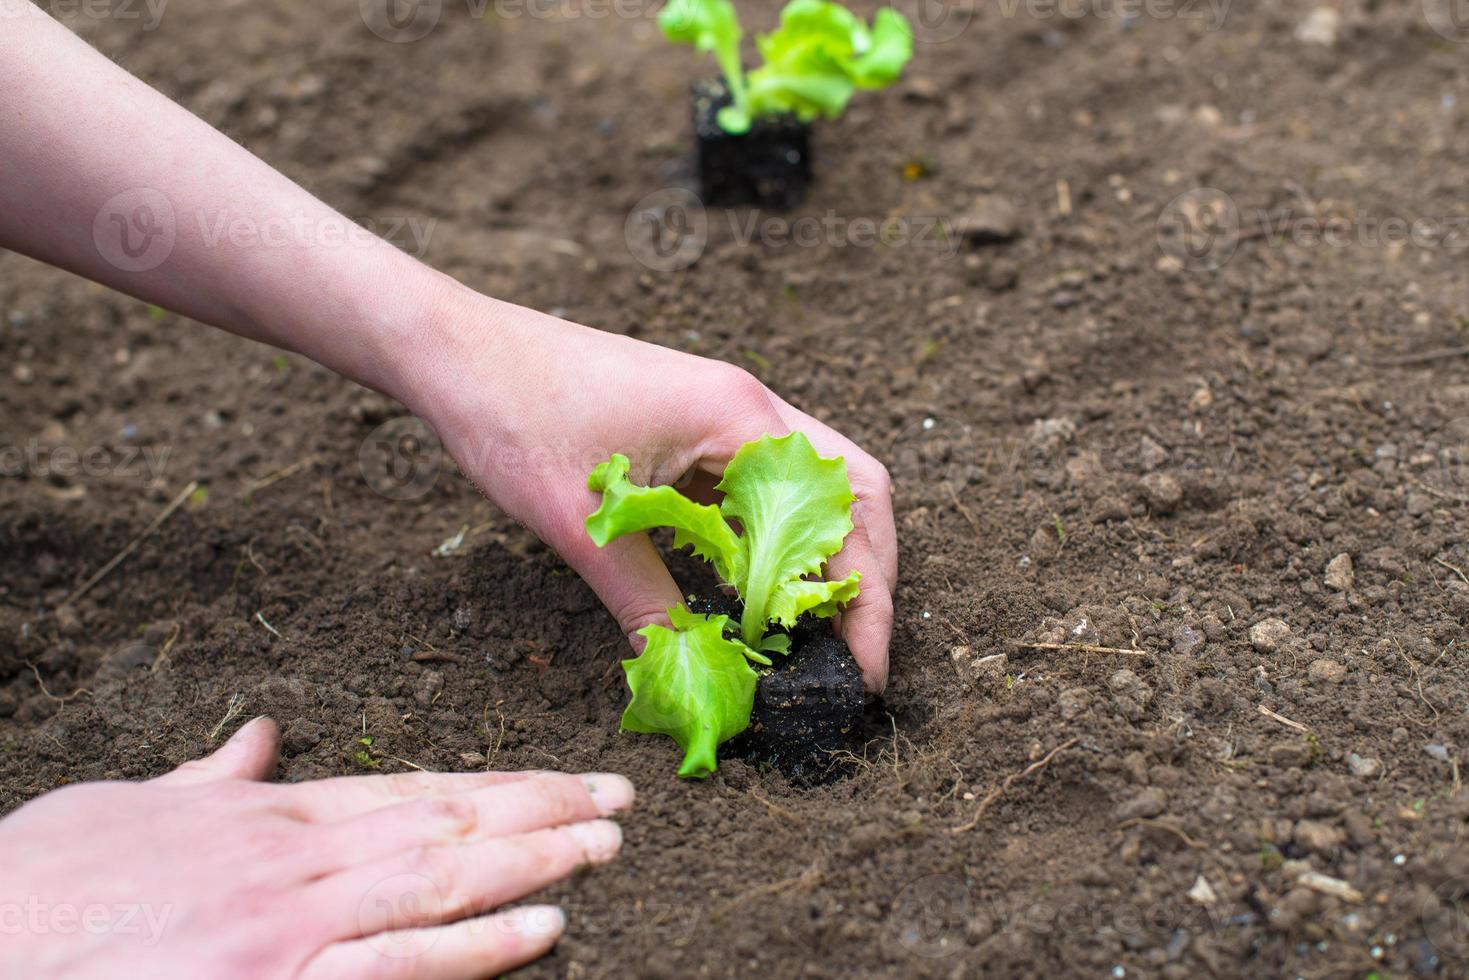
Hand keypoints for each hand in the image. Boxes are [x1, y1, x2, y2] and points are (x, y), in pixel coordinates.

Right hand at [0, 718, 633, 978]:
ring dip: (535, 865)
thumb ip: (205, 779)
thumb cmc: (30, 892)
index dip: (498, 785)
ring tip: (606, 849)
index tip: (562, 779)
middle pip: (446, 826)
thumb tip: (260, 739)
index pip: (411, 789)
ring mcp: (288, 930)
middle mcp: (293, 862)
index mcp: (264, 818)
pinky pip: (396, 966)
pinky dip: (476, 947)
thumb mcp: (117, 810)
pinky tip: (544, 931)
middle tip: (619, 800)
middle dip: (541, 813)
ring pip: (441, 883)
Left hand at [411, 287, 897, 691]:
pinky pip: (757, 486)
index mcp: (740, 417)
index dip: (865, 599)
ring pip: (809, 489)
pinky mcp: (693, 424)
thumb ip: (646, 604)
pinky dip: (770, 539)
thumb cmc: (513, 416)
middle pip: (853, 492)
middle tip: (851, 657)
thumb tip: (693, 675)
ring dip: (818, 557)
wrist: (453, 348)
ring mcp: (723, 410)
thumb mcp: (584, 527)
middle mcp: (748, 405)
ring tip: (809, 633)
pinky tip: (751, 589)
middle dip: (864, 577)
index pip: (847, 512)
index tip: (862, 671)